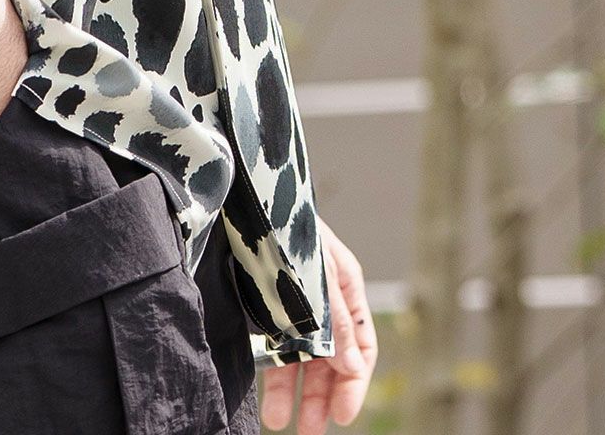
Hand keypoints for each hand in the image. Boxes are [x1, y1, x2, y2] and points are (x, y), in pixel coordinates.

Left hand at [260, 218, 375, 433]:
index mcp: (346, 289)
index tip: (341, 414)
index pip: (361, 348)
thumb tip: (354, 368)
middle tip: (311, 432)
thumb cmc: (285, 226)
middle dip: (322, 397)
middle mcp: (323, 303)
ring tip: (282, 424)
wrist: (244, 193)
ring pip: (301, 359)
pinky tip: (266, 399)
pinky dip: (273, 373)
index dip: (353, 384)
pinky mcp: (266, 306)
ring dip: (295, 393)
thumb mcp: (317, 271)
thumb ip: (336, 318)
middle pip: (331, 361)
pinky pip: (275, 347)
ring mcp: (294, 305)